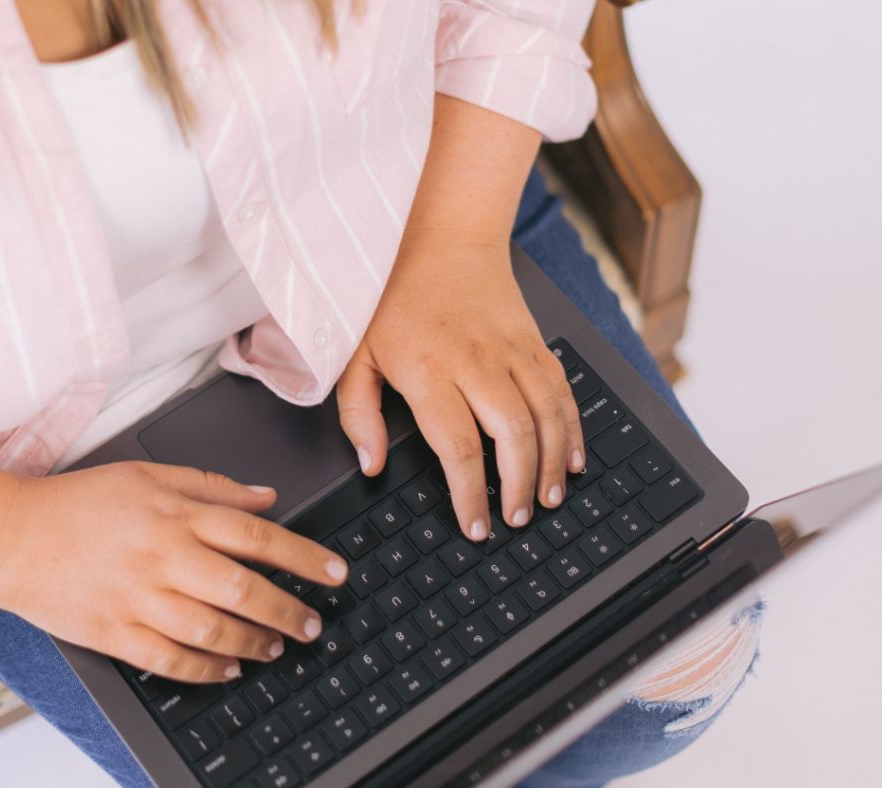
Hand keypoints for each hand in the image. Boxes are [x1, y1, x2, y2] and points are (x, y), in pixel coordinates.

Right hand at [0, 463, 347, 682]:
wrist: (12, 535)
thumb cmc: (82, 502)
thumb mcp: (149, 475)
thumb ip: (213, 486)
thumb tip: (267, 496)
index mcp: (177, 515)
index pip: (257, 536)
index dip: (304, 557)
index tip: (335, 573)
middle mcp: (164, 557)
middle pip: (243, 588)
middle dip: (288, 609)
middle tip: (313, 623)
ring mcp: (138, 598)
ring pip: (212, 629)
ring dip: (254, 642)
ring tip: (278, 646)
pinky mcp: (114, 632)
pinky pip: (169, 660)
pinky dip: (205, 669)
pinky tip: (229, 669)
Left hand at [338, 231, 584, 539]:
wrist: (446, 240)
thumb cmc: (397, 301)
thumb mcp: (358, 356)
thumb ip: (359, 414)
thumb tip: (371, 465)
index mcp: (428, 370)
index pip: (456, 447)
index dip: (469, 495)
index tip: (475, 526)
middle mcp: (477, 363)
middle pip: (513, 436)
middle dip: (519, 488)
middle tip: (515, 519)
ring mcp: (512, 352)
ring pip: (547, 418)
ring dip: (553, 465)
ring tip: (548, 499)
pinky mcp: (536, 344)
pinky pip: (563, 393)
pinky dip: (573, 430)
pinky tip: (573, 459)